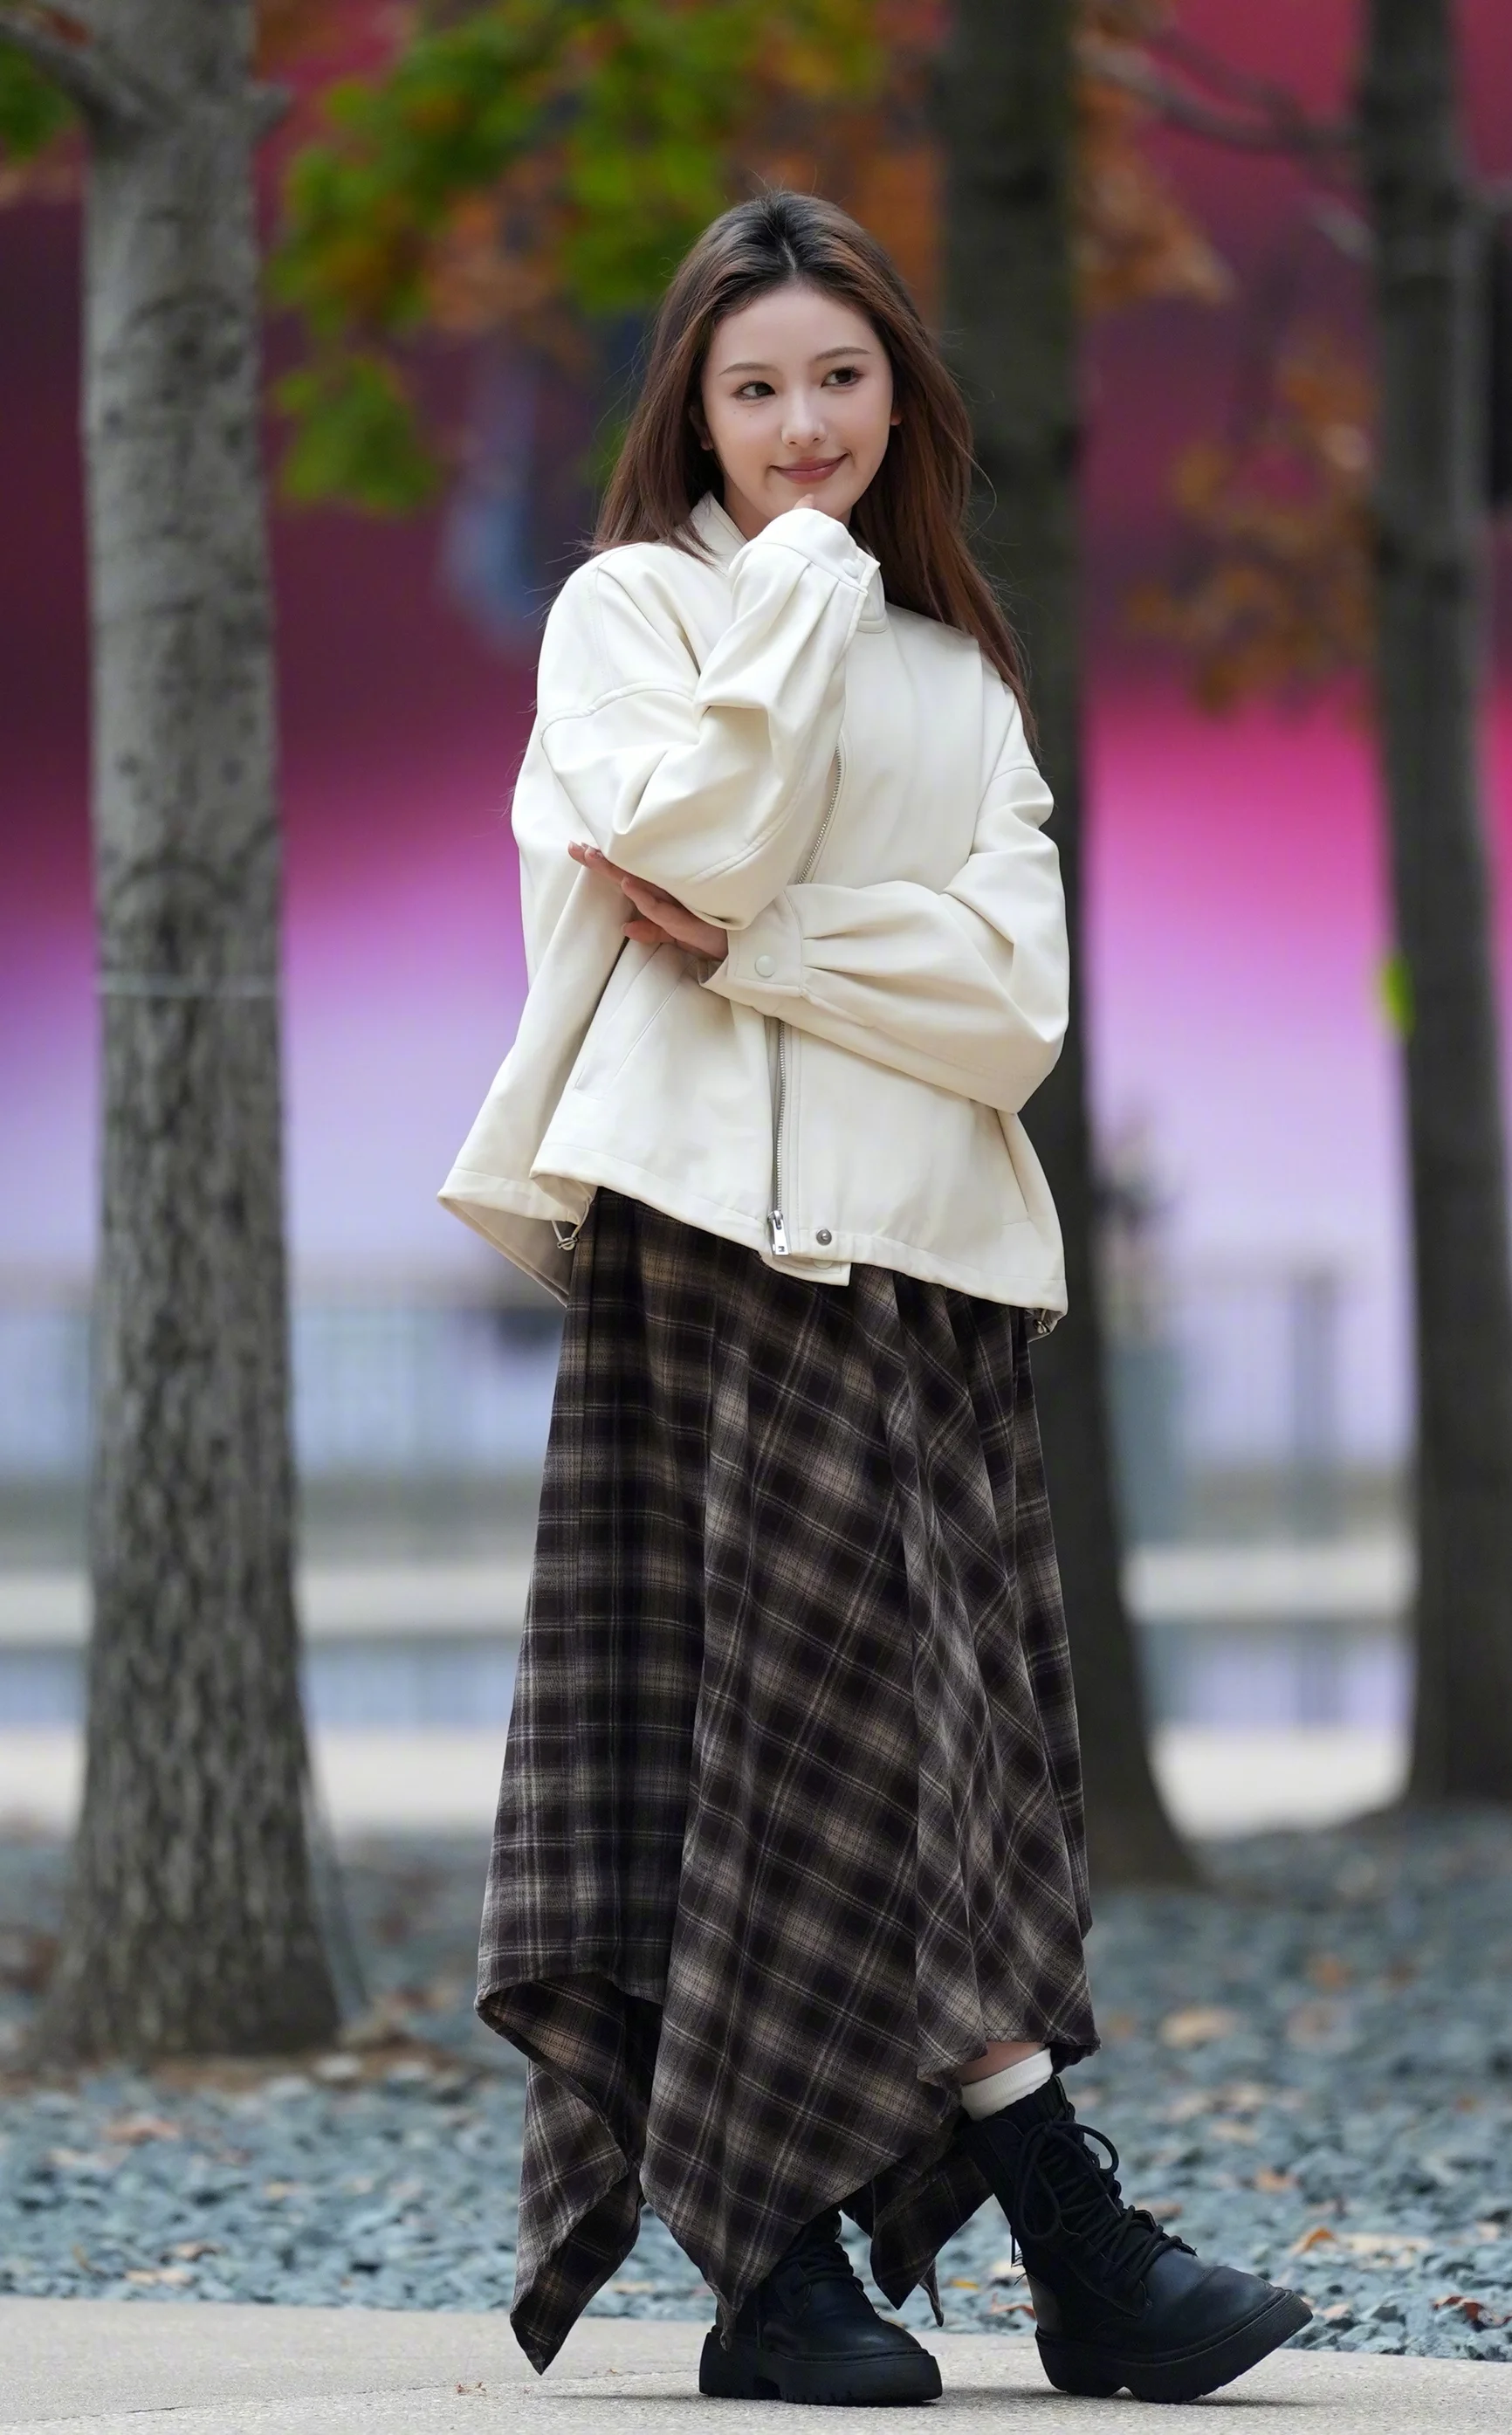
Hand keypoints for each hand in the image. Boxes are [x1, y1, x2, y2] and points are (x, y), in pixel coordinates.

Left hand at [568, 841, 727, 959]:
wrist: (745, 951)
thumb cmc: (715, 936)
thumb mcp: (678, 936)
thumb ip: (653, 930)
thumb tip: (625, 928)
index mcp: (666, 893)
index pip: (631, 875)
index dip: (607, 864)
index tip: (582, 850)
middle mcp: (672, 890)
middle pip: (632, 871)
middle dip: (603, 860)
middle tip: (575, 847)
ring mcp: (682, 900)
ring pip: (644, 881)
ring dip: (618, 870)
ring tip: (593, 858)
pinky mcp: (691, 917)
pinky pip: (663, 908)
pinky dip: (644, 897)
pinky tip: (627, 885)